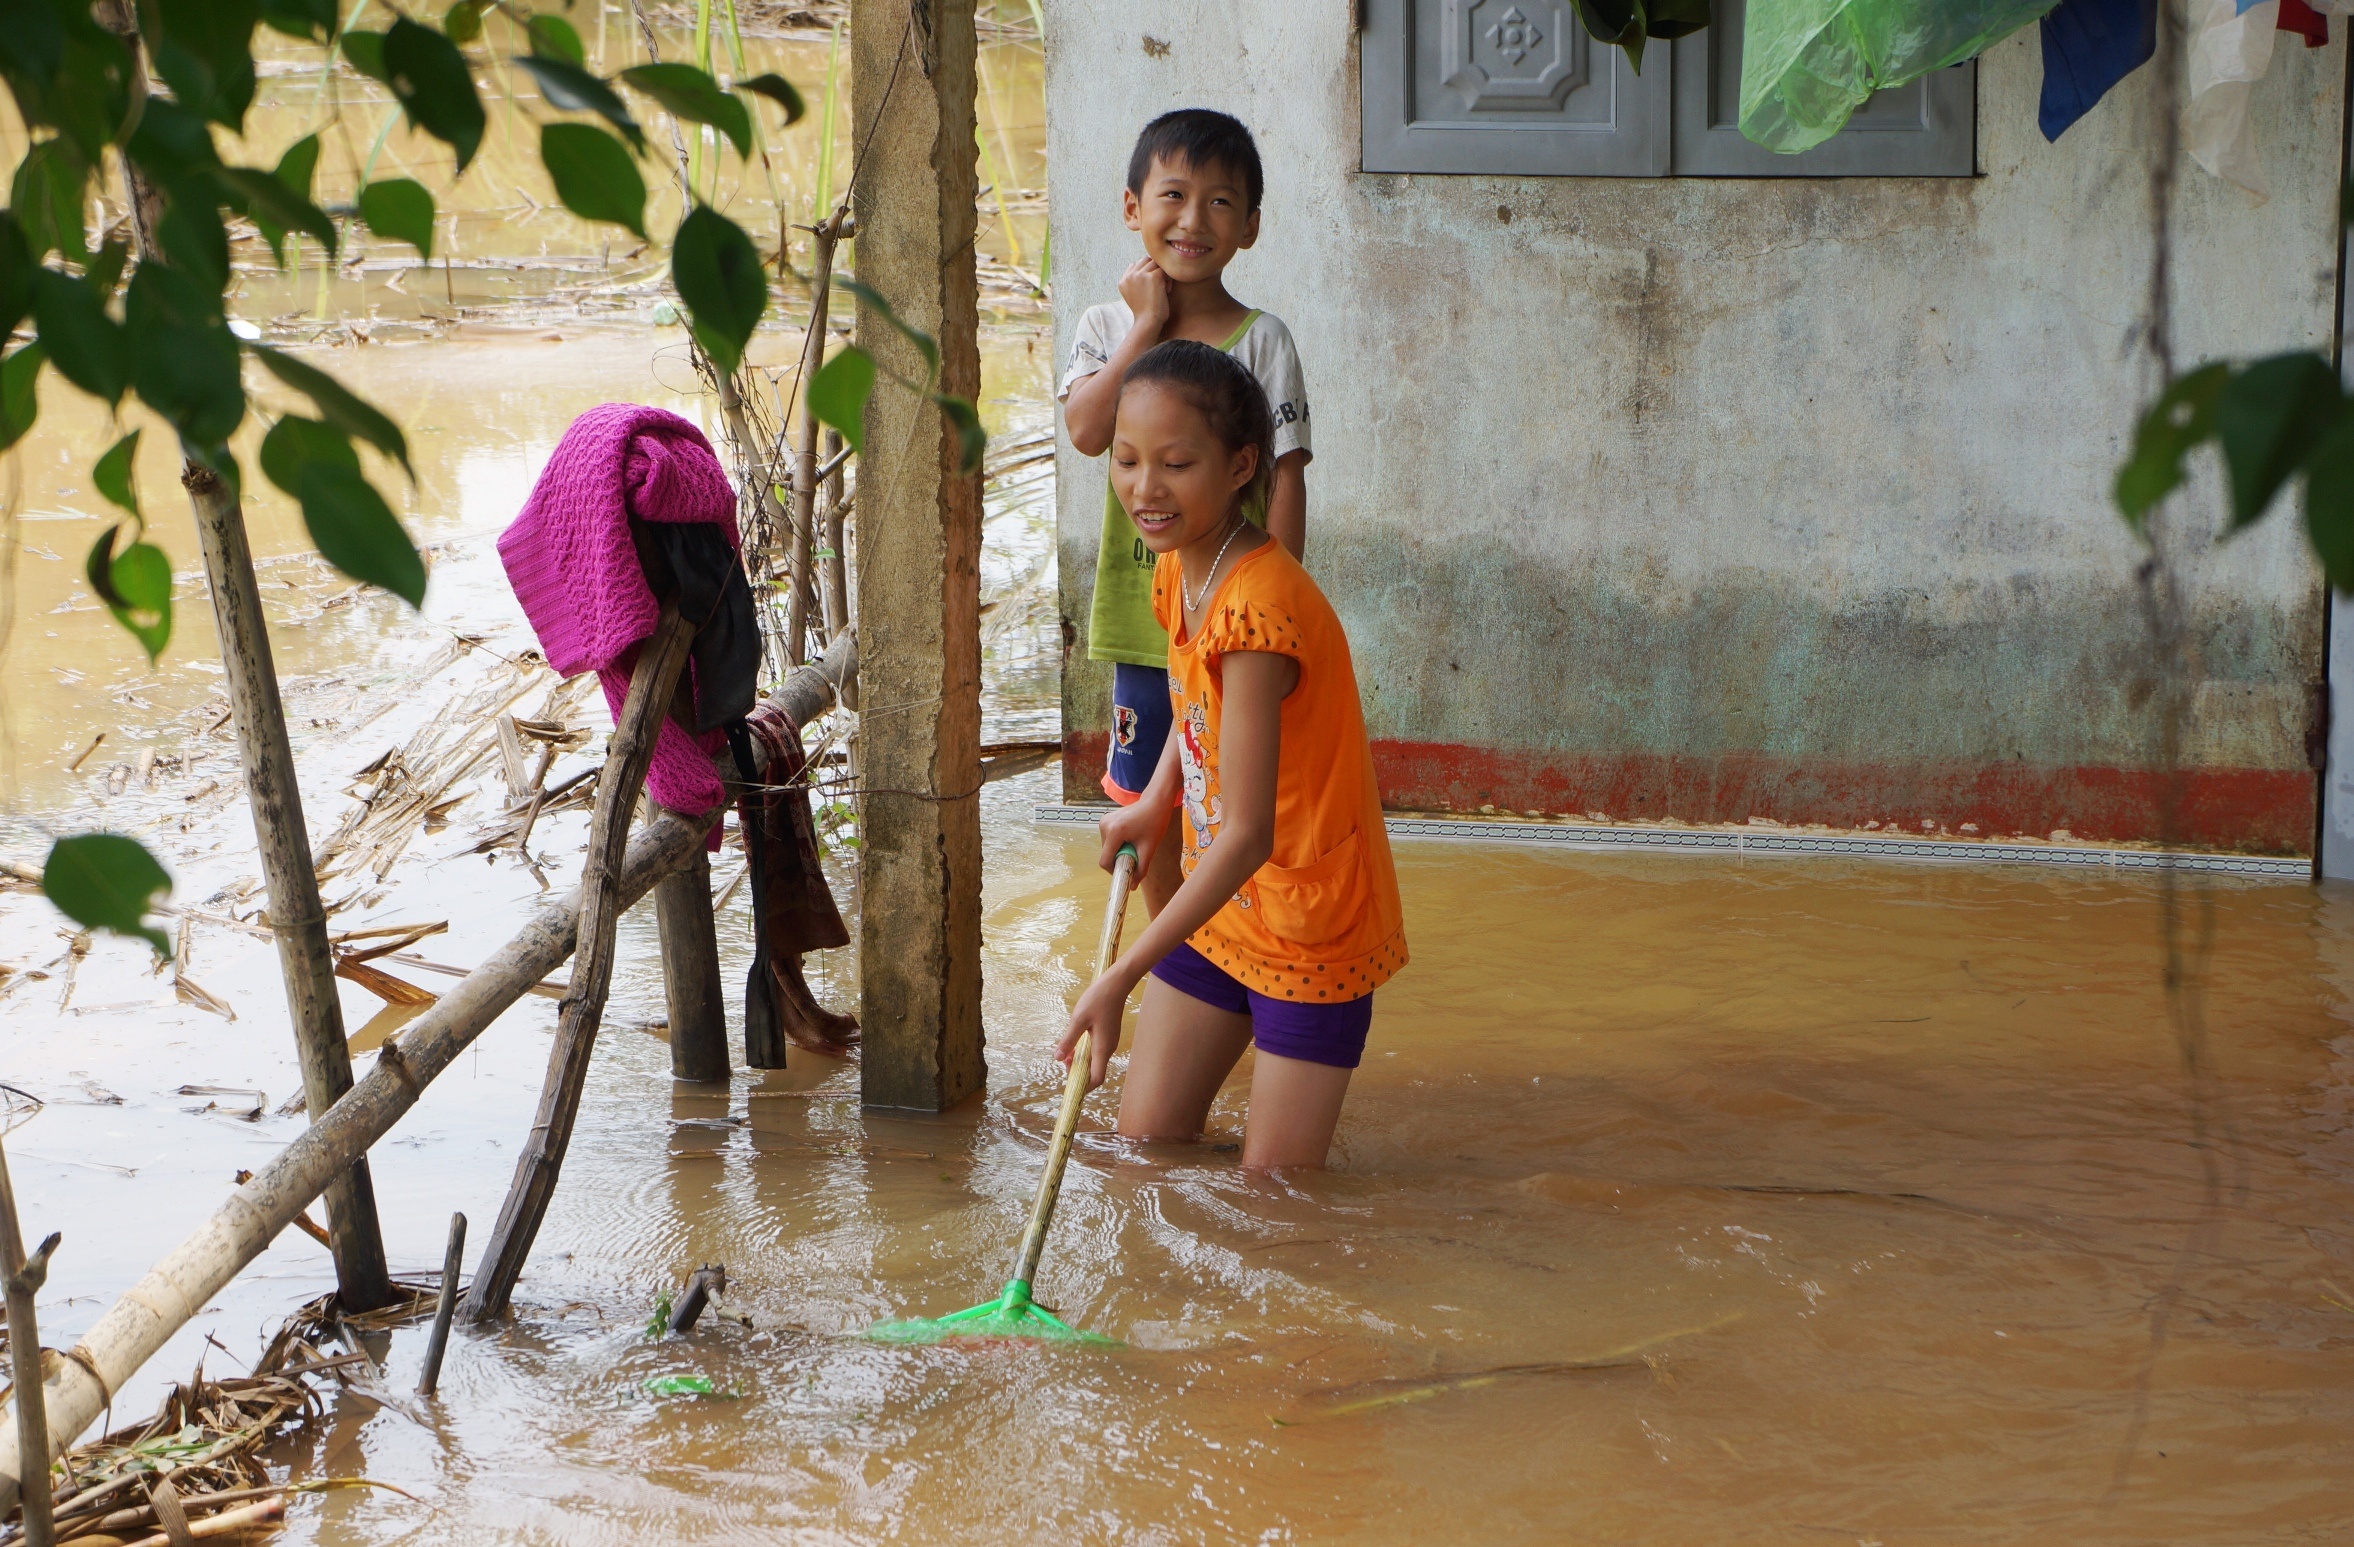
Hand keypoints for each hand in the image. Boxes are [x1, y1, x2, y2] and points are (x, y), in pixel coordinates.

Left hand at [1057, 967, 1133, 1088]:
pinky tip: (1076, 1041)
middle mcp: (1108, 1048)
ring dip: (1080, 1060)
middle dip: (1077, 1071)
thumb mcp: (1078, 1019)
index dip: (1084, 1086)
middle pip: (1094, 1071)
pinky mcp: (1108, 1035)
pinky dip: (1084, 1052)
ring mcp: (1109, 1042)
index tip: (1069, 1084)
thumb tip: (1057, 1058)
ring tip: (1067, 1050)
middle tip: (1063, 1059)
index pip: (1096, 1078)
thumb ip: (1068, 1040)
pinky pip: (1096, 1051)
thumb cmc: (1098, 999)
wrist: (1116, 984)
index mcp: (1102, 1048)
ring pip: (1094, 1061)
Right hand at [1098, 798, 1171, 877]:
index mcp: (1114, 832)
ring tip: (1135, 843)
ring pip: (1107, 848)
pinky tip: (1130, 837)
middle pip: (1106, 855)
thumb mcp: (1149, 849)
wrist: (1155, 801)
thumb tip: (1132, 887)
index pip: (1105, 861)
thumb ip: (1140, 869)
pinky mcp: (1105, 820)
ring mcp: (1103, 822)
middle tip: (1136, 854)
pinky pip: (1108, 840)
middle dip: (1119, 860)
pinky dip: (1118, 844)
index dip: (1115, 870)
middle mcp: (1104, 826)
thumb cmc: (1155, 822)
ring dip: (1119, 852)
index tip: (1128, 870)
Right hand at [1117, 256, 1171, 336]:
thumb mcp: (1135, 296)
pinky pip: (1164, 271)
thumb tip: (1148, 268)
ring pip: (1155, 264)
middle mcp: (1129, 276)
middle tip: (1159, 286)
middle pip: (1145, 260)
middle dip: (1154, 270)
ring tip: (1163, 289)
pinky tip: (1166, 292)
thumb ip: (1136, 282)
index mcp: (1123, 281)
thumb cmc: (1146, 313)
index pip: (1135, 265)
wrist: (1148, 322)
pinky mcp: (1152, 277)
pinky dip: (1168, 281)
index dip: (1146, 273)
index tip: (1151, 287)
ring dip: (1162, 275)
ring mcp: (1140, 275)